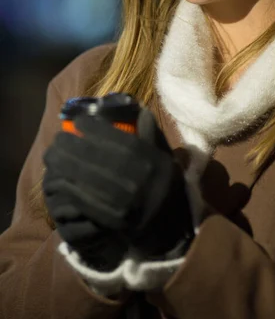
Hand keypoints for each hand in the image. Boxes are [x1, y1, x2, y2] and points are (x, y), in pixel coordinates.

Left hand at [43, 106, 193, 270]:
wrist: (168, 221)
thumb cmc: (162, 180)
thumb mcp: (161, 152)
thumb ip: (149, 131)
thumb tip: (136, 108)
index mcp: (146, 156)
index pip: (112, 136)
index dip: (91, 127)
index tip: (78, 122)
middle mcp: (134, 175)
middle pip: (92, 154)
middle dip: (69, 144)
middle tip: (58, 139)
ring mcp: (122, 197)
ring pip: (83, 176)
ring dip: (62, 164)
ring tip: (52, 155)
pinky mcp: (110, 216)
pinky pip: (82, 198)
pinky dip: (67, 186)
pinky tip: (58, 178)